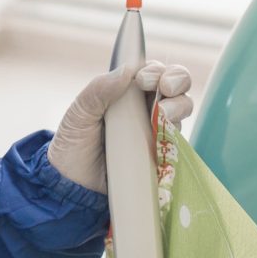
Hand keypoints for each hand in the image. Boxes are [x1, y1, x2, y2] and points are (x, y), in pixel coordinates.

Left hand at [47, 61, 193, 193]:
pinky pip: (180, 139)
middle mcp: (146, 107)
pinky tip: (164, 136)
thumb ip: (98, 90)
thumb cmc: (74, 146)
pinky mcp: (163, 153)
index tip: (143, 79)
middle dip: (177, 79)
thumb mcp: (78, 115)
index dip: (154, 70)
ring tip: (164, 114)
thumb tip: (126, 71)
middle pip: (176, 84)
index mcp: (127, 92)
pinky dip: (178, 133)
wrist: (73, 187)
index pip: (152, 71)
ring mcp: (157, 129)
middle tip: (166, 88)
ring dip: (179, 104)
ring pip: (183, 107)